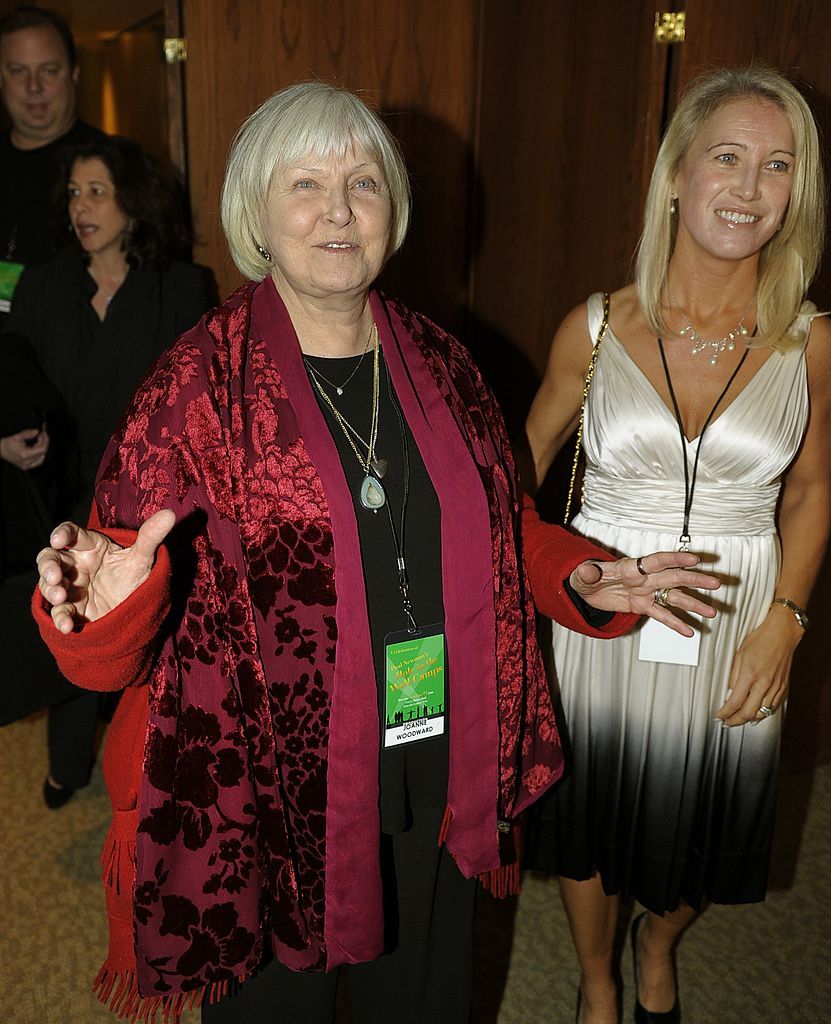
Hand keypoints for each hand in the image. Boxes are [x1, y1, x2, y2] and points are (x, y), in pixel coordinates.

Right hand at [0, 426, 48, 469]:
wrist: (0, 451)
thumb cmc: (6, 444)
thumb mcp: (16, 436)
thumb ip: (27, 433)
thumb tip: (36, 431)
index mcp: (25, 455)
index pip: (42, 449)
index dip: (45, 440)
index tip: (43, 433)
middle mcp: (27, 462)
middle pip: (42, 452)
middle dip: (44, 442)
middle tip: (41, 435)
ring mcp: (27, 465)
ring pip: (41, 457)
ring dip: (42, 448)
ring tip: (39, 441)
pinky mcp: (27, 467)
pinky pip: (38, 462)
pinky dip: (40, 455)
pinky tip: (38, 449)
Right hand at [37, 510, 175, 633]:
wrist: (134, 612)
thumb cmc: (134, 578)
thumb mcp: (142, 560)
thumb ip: (150, 537)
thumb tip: (170, 514)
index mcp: (91, 547)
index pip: (72, 534)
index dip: (62, 534)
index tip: (59, 540)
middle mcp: (76, 565)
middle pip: (51, 558)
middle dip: (48, 565)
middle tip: (55, 575)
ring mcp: (69, 587)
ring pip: (49, 584)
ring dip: (51, 590)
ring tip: (60, 596)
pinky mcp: (69, 609)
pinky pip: (58, 612)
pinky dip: (60, 618)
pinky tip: (67, 625)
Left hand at [569, 550, 720, 636]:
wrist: (586, 590)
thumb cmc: (586, 578)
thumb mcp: (582, 576)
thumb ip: (587, 573)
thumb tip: (587, 571)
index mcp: (631, 567)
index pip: (657, 561)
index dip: (675, 559)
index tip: (695, 559)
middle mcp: (644, 579)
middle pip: (674, 578)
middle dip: (695, 580)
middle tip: (716, 583)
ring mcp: (646, 593)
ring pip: (674, 598)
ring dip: (693, 604)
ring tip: (712, 612)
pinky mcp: (643, 606)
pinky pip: (662, 615)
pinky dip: (675, 623)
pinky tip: (690, 632)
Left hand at [714, 612, 801, 725]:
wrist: (782, 633)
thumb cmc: (759, 640)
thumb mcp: (739, 656)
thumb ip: (733, 677)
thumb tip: (728, 693)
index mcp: (750, 675)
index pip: (735, 702)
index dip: (725, 713)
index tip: (718, 716)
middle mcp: (764, 684)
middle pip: (748, 713)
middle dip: (735, 721)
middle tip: (726, 723)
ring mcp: (776, 687)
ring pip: (762, 713)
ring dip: (748, 720)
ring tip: (738, 720)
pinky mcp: (783, 687)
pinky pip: (773, 707)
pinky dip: (763, 714)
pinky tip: (755, 715)